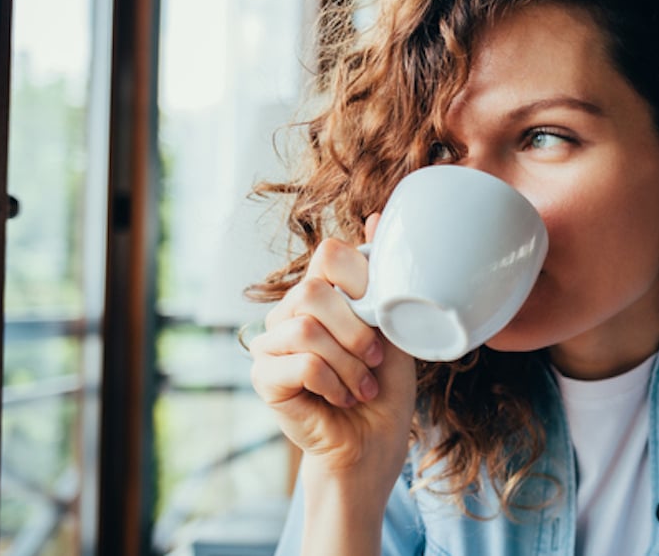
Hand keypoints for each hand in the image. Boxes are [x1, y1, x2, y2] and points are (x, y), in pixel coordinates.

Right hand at [248, 213, 416, 478]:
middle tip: (376, 360)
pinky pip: (298, 362)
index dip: (361, 280)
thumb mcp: (394, 325)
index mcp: (321, 293)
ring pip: (306, 328)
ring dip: (348, 363)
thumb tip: (378, 216)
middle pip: (314, 290)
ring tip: (362, 385)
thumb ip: (382, 278)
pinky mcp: (264, 376)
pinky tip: (342, 398)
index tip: (381, 316)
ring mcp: (270, 342)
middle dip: (356, 330)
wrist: (374, 442)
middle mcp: (290, 311)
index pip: (329, 254)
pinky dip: (333, 382)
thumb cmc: (385, 386)